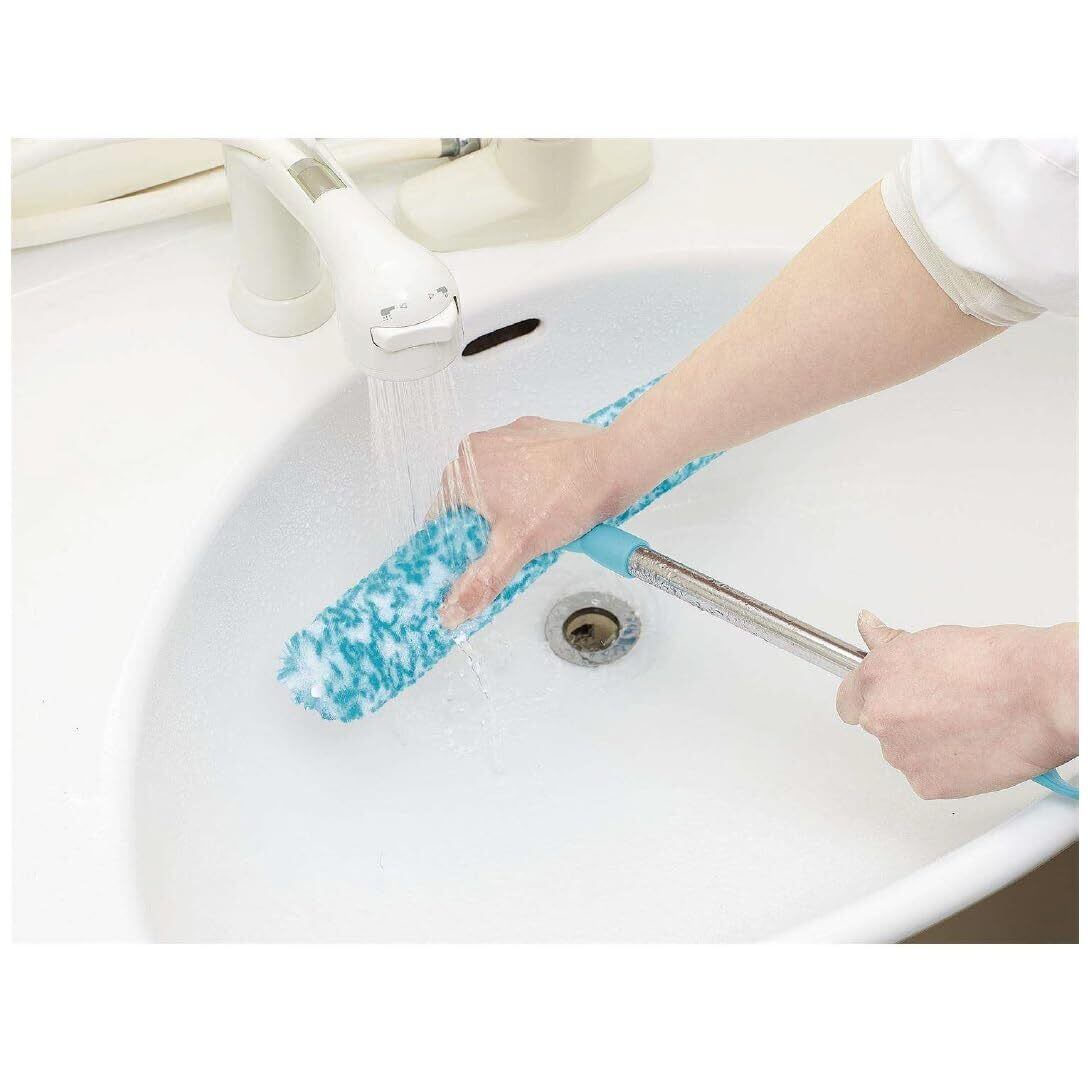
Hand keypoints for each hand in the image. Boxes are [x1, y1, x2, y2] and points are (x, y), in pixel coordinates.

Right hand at [436, 417, 624, 628]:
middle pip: (470, 501)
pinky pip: (518, 464)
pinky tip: (549, 497)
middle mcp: (476, 448)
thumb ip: (482, 582)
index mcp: (462, 472)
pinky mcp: (529, 432)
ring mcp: (504, 436)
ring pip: (494, 483)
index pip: (443, 519)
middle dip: (489, 523)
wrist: (612, 464)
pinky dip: (528, 482)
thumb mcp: (518, 547)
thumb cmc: (566, 498)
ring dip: (510, 504)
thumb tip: (452, 612)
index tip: (480, 553)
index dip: (460, 543)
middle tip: (518, 537)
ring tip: (539, 516)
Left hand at [836, 612, 1077, 798]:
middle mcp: (881, 717)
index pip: (848, 698)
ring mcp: (902, 754)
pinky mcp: (927, 784)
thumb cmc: (998, 665)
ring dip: (926, 743)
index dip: (869, 698)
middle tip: (944, 707)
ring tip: (967, 723)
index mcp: (876, 678)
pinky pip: (928, 778)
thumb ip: (892, 645)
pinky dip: (947, 768)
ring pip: (905, 752)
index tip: (885, 698)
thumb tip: (870, 628)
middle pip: (878, 725)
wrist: (1039, 695)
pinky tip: (973, 746)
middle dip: (904, 718)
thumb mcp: (932, 639)